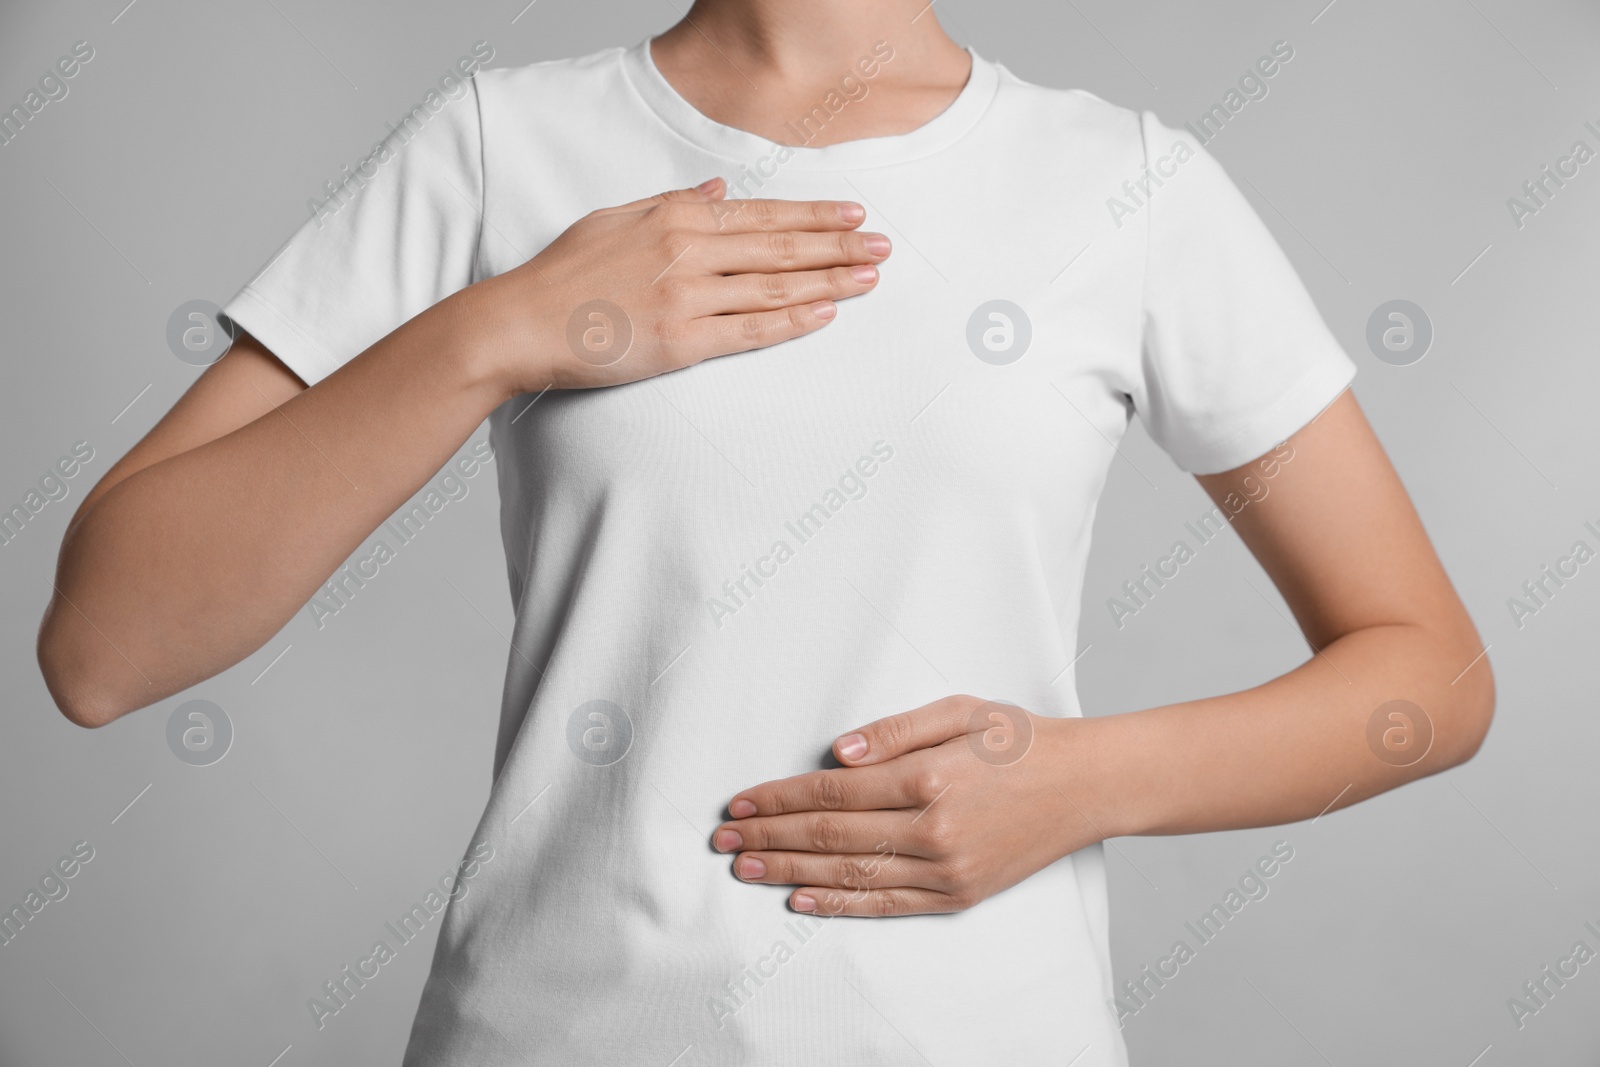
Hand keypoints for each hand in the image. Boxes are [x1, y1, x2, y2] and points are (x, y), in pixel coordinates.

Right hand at [476, 177, 890, 393]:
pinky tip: (826, 313)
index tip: (851, 215)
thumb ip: (673, 202)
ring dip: (830, 281)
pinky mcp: (682, 342)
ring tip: (868, 278)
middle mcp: (688, 251)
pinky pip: (751, 330)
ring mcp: (688, 297)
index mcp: (675, 216)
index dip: (813, 216)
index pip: (761, 214)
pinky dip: (793, 320)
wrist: (523, 323)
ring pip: (775, 286)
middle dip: (837, 246)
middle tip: (881, 245)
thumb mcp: (616, 218)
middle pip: (781, 247)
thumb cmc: (564, 274)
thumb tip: (718, 191)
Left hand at [713, 695, 1110, 916]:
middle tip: (723, 840)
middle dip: (770, 837)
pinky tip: (800, 899)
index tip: (739, 802)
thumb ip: (893, 731)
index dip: (778, 799)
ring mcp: (947, 869)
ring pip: (850, 875)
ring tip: (745, 868)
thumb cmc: (1021, 740)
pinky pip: (886, 905)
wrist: (1088, 785)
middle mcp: (934, 830)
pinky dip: (839, 904)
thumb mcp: (961, 710)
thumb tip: (836, 755)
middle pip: (830, 837)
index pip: (831, 794)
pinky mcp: (959, 895)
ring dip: (789, 873)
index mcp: (929, 777)